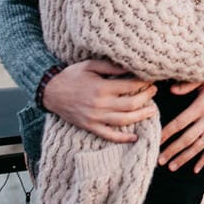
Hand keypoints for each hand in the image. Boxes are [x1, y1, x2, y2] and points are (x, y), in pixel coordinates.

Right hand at [41, 59, 156, 142]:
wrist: (50, 91)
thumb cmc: (71, 75)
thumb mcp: (90, 65)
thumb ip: (111, 67)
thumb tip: (130, 68)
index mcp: (101, 88)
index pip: (129, 87)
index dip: (143, 83)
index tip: (150, 79)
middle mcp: (100, 105)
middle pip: (130, 105)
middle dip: (146, 98)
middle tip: (154, 92)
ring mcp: (95, 118)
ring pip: (124, 121)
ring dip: (140, 116)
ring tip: (152, 111)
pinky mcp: (90, 127)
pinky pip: (109, 135)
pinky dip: (122, 138)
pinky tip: (134, 137)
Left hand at [157, 77, 203, 172]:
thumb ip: (187, 85)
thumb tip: (170, 90)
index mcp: (201, 106)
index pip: (180, 123)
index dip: (167, 132)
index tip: (156, 140)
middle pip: (187, 138)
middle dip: (172, 150)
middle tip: (159, 160)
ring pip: (198, 146)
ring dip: (184, 158)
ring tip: (171, 166)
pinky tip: (195, 169)